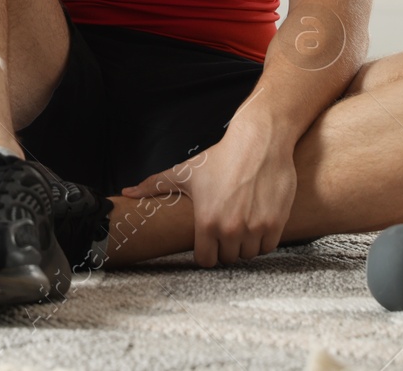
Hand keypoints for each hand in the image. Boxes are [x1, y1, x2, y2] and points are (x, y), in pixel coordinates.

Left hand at [121, 124, 297, 267]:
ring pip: (249, 254)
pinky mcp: (275, 223)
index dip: (206, 252)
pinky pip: (268, 247)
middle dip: (226, 246)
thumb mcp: (185, 172)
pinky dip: (264, 239)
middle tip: (226, 227)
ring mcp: (255, 228)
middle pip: (228, 258)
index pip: (206, 260)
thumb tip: (127, 193)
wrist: (258, 142)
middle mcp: (231, 229)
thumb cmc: (221, 157)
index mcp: (207, 222)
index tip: (209, 242)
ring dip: (245, 244)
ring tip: (242, 224)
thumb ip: (154, 185)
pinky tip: (257, 222)